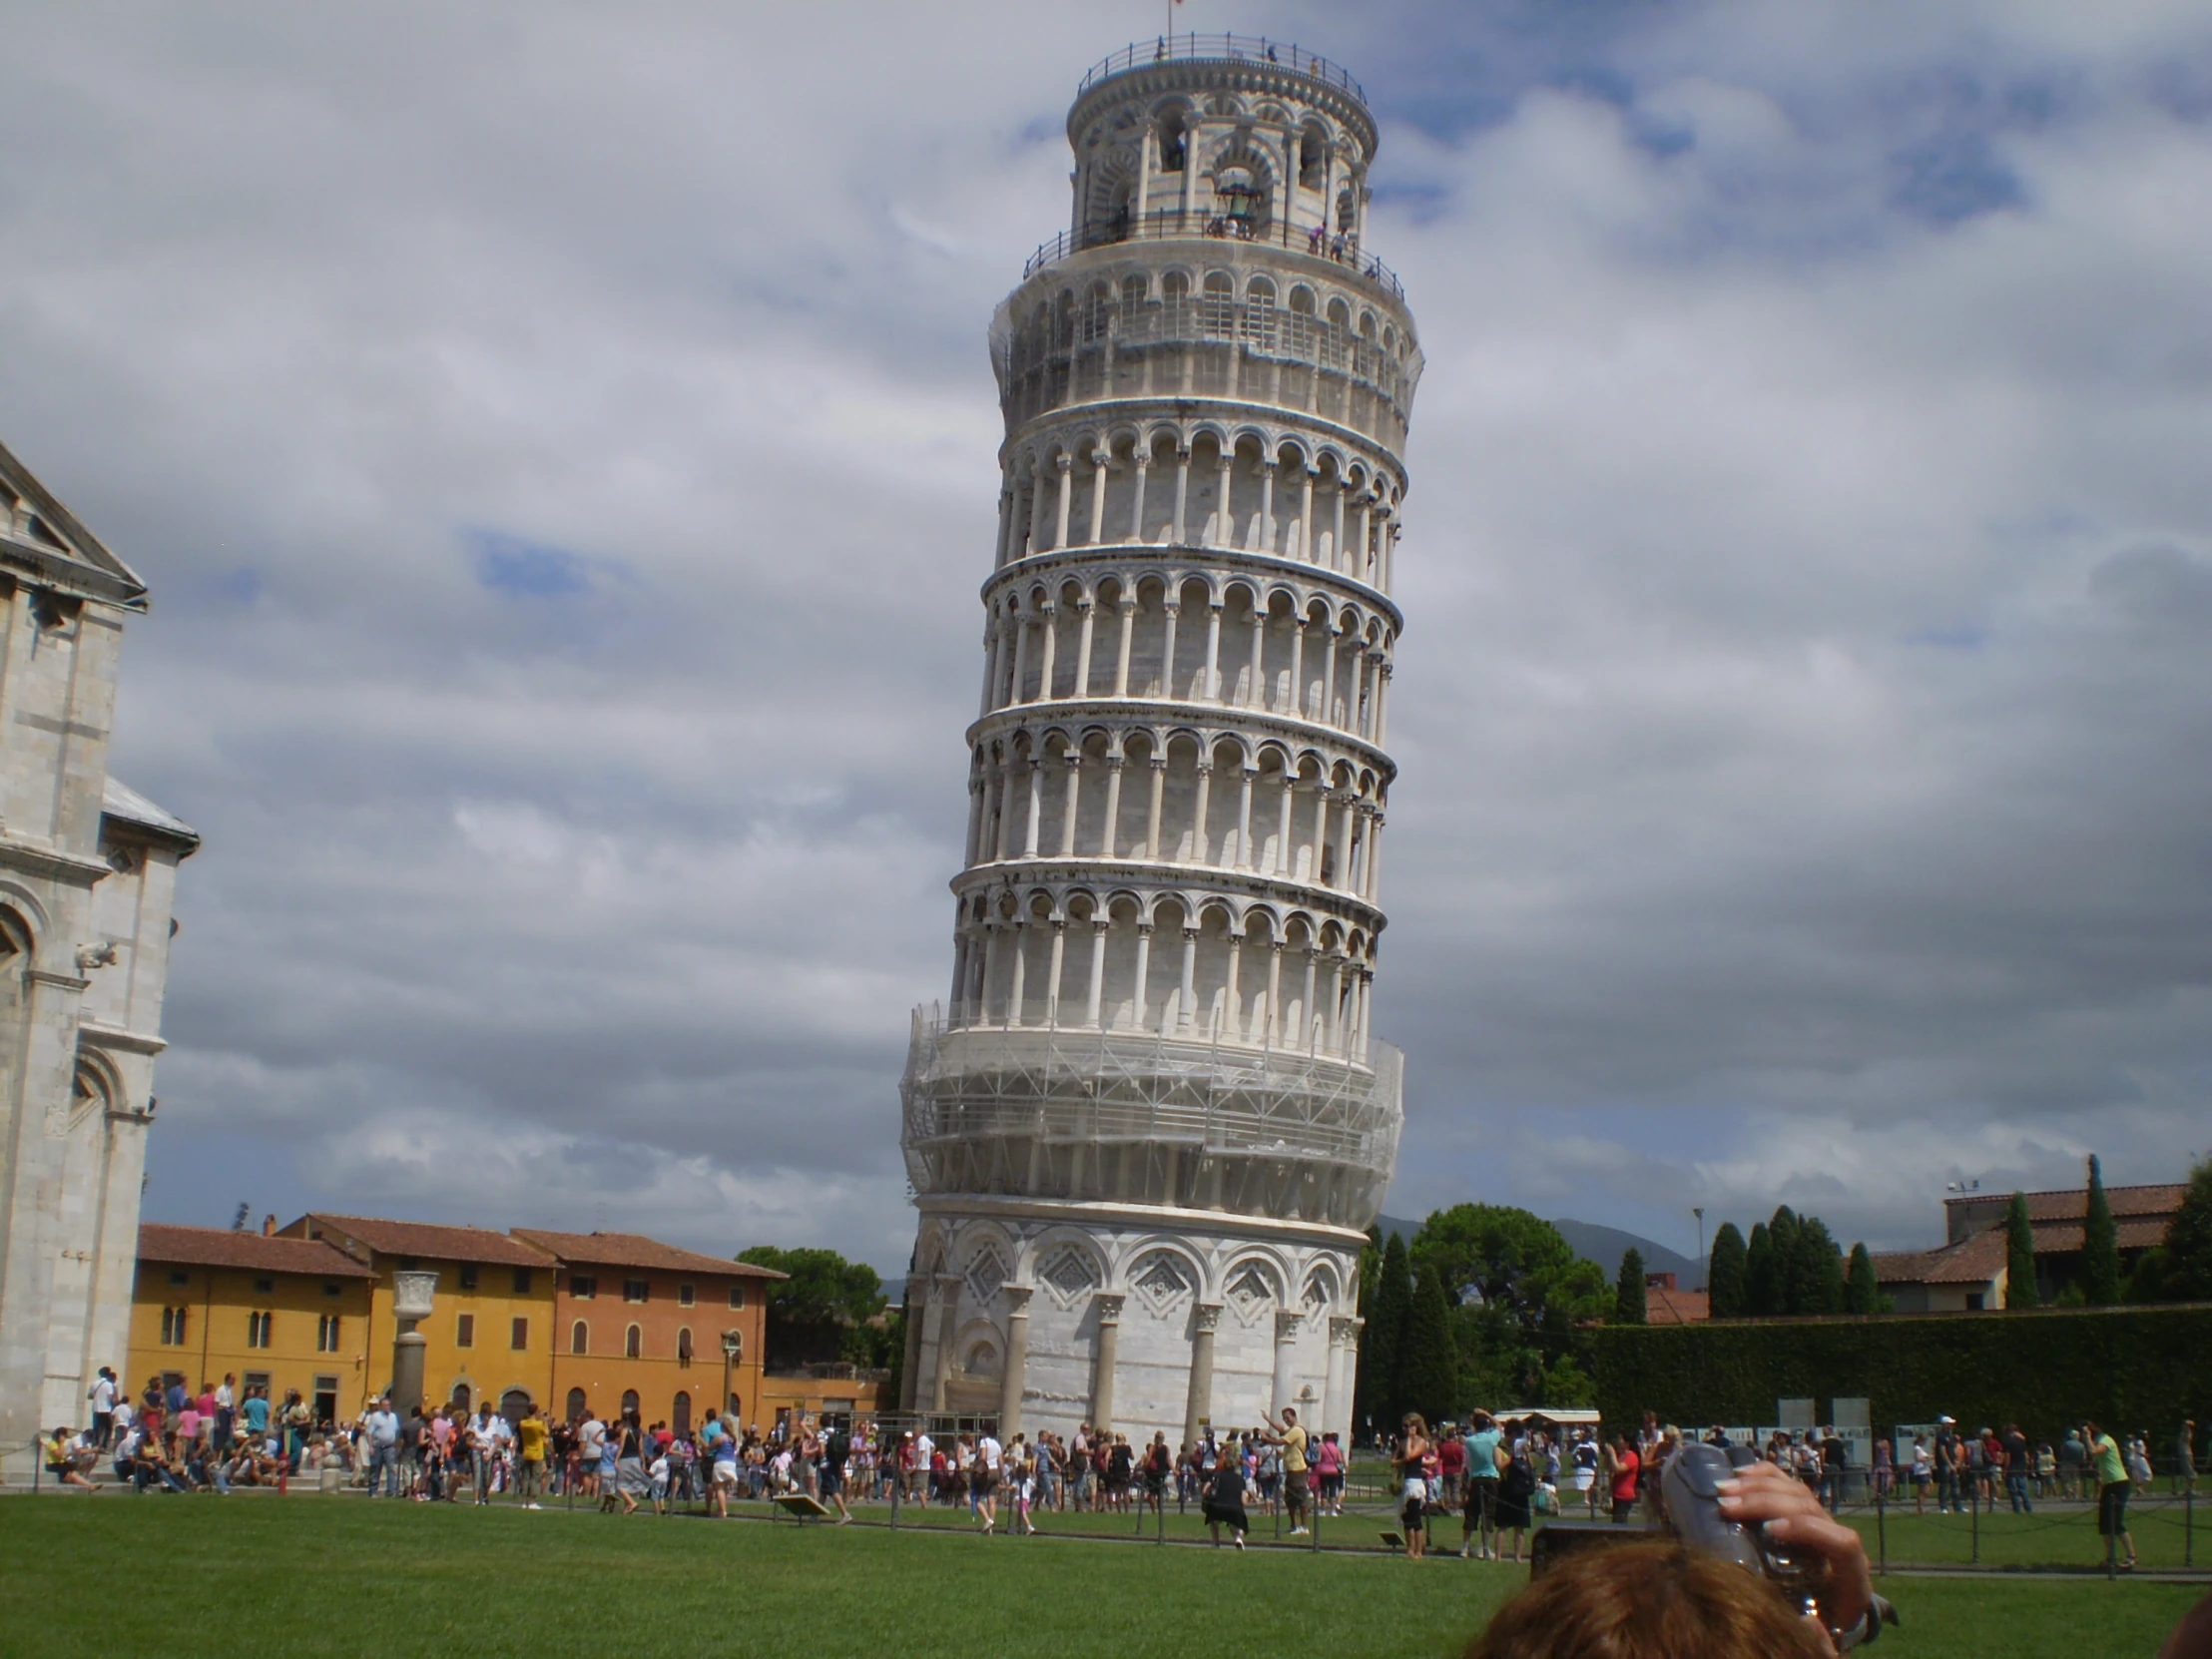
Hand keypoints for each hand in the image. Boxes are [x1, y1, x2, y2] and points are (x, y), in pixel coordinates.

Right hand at [1718, 1461, 1873, 1645]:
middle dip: (1766, 1502)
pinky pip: (1789, 1483)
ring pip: (1797, 1491)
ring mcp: (1823, 1521)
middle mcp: (1839, 1539)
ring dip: (1758, 1486)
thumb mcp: (1828, 1636)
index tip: (1769, 1531)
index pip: (1840, 1541)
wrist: (1836, 1610)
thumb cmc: (1828, 1622)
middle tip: (1726, 1506)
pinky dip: (1764, 1475)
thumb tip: (1807, 1622)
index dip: (1806, 1529)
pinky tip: (1739, 1474)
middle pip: (1809, 1507)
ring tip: (1723, 1491)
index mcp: (1851, 1573)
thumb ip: (1822, 1638)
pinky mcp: (1805, 1512)